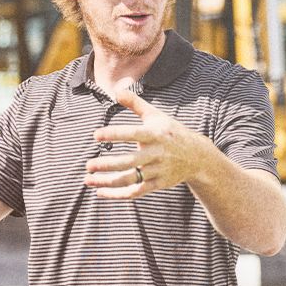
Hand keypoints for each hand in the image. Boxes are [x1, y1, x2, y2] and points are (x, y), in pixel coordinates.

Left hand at [84, 89, 205, 198]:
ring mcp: (158, 170)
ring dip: (108, 182)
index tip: (96, 135)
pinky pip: (136, 192)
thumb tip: (116, 90)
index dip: (114, 134)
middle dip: (107, 164)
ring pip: (130, 179)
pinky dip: (118, 194)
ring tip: (88, 179)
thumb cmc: (170, 132)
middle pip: (129, 161)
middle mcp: (157, 153)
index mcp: (155, 134)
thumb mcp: (156, 116)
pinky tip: (101, 192)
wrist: (197, 157)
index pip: (133, 134)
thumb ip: (135, 103)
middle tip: (88, 165)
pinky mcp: (158, 184)